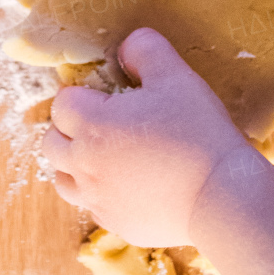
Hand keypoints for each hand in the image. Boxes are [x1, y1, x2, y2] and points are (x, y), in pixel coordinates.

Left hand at [41, 28, 258, 246]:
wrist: (222, 200)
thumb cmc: (197, 134)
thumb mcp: (176, 76)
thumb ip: (145, 50)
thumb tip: (126, 48)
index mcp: (92, 126)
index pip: (61, 103)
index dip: (82, 94)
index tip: (107, 95)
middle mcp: (84, 166)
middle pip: (51, 142)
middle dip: (68, 127)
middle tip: (103, 121)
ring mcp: (98, 201)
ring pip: (63, 179)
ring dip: (74, 163)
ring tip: (106, 155)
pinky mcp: (116, 226)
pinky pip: (92, 206)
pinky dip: (100, 193)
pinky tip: (130, 183)